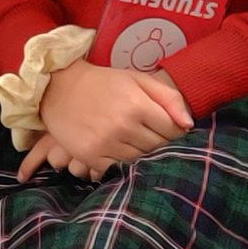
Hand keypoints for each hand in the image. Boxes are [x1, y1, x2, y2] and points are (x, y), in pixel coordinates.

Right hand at [21, 52, 191, 180]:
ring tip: (136, 142)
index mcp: (137, 104)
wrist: (58, 88)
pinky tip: (119, 151)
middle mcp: (123, 125)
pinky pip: (117, 169)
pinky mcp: (90, 156)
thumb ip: (168, 97)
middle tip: (152, 136)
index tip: (168, 129)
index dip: (175, 131)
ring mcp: (105, 143)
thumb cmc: (103, 82)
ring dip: (142, 155)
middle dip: (160, 144)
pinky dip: (122, 164)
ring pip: (139, 160)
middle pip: (157, 147)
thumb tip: (189, 125)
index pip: (172, 130)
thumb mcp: (137, 79)